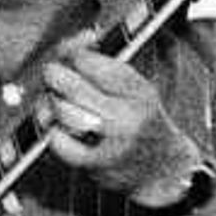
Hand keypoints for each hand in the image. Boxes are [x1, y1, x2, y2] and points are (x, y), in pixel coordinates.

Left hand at [30, 40, 193, 200]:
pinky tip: (56, 129)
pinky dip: (53, 133)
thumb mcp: (139, 92)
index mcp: (139, 91)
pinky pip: (61, 143)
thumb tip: (74, 45)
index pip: (94, 63)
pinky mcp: (97, 164)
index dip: (72, 52)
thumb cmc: (144, 125)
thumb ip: (108, 72)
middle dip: (54, 75)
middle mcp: (128, 114)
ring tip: (51, 101)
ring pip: (66, 113)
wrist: (165, 170)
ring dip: (51, 104)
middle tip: (50, 73)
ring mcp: (112, 141)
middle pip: (75, 86)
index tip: (65, 50)